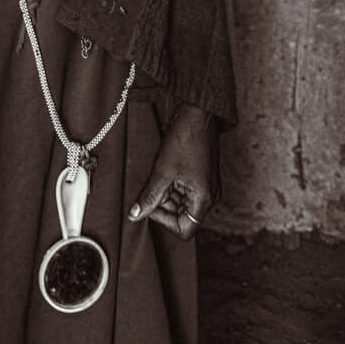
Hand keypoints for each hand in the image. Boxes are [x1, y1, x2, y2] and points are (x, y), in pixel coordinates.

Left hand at [126, 103, 219, 239]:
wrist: (198, 113)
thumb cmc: (185, 138)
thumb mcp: (162, 170)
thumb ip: (149, 196)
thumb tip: (135, 215)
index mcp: (204, 199)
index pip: (184, 230)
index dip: (164, 221)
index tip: (151, 203)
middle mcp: (209, 197)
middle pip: (182, 217)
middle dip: (164, 205)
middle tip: (153, 184)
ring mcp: (207, 187)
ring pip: (181, 204)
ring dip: (167, 194)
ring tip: (160, 173)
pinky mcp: (203, 178)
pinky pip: (185, 191)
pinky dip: (172, 185)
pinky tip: (166, 169)